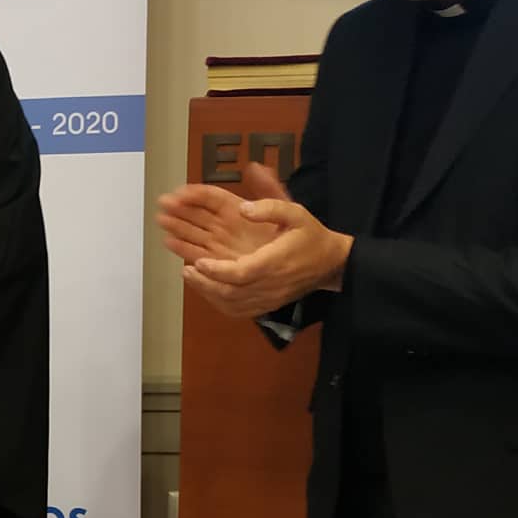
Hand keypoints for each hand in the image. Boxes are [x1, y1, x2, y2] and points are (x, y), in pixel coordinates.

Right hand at [155, 160, 287, 265]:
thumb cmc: (295, 235)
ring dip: (177, 226)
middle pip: (196, 214)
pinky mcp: (218, 262)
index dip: (194, 193)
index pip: (211, 198)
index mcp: (237, 209)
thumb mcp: (286, 208)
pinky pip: (197, 253)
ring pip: (193, 232)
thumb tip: (256, 168)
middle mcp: (225, 225)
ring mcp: (219, 243)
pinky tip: (170, 242)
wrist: (302, 262)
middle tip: (164, 203)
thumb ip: (269, 190)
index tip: (180, 191)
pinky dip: (183, 249)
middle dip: (179, 208)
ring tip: (162, 221)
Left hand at [182, 189, 352, 318]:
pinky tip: (207, 290)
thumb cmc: (311, 236)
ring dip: (208, 293)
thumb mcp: (296, 213)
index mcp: (276, 262)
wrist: (331, 263)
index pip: (241, 273)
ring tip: (190, 276)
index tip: (198, 261)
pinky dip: (219, 303)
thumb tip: (243, 208)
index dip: (217, 271)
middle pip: (232, 292)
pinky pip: (239, 311)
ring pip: (232, 305)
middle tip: (186, 269)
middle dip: (205, 283)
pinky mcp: (268, 306)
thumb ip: (271, 207)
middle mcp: (271, 285)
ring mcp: (269, 299)